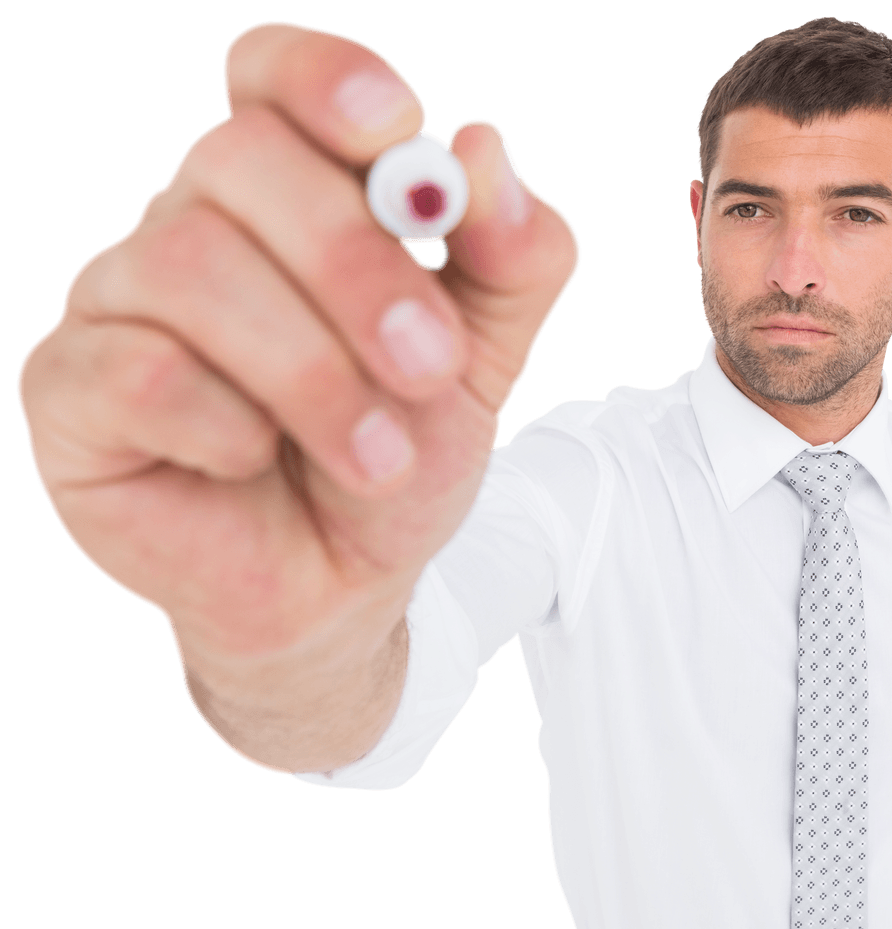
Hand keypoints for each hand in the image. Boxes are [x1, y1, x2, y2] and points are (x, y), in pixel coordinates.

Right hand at [17, 22, 579, 666]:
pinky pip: (134, 372)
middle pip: (239, 160)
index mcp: (288, 196)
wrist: (341, 580)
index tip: (397, 133)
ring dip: (311, 373)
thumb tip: (485, 148)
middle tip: (433, 367)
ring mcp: (117, 303)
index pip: (272, 78)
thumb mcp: (486, 357)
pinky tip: (257, 463)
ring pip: (188, 267)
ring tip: (378, 458)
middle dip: (354, 267)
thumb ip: (513, 258)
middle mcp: (190, 226)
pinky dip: (224, 425)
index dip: (325, 81)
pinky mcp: (71, 392)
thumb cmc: (398, 451)